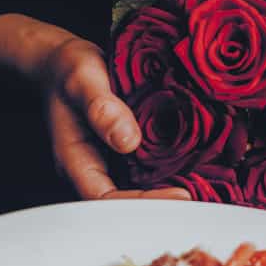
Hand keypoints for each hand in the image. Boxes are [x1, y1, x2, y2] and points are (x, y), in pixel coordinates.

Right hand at [0, 14, 187, 200]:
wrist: (64, 61)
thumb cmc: (69, 70)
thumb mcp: (83, 80)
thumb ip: (102, 109)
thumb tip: (128, 142)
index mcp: (75, 159)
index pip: (105, 197)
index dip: (141, 203)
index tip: (178, 195)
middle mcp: (92, 166)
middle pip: (123, 200)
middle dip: (159, 202)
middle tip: (196, 195)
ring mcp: (107, 159)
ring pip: (136, 186)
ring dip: (165, 188)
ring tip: (201, 184)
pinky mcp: (122, 148)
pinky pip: (143, 166)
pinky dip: (165, 169)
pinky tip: (191, 164)